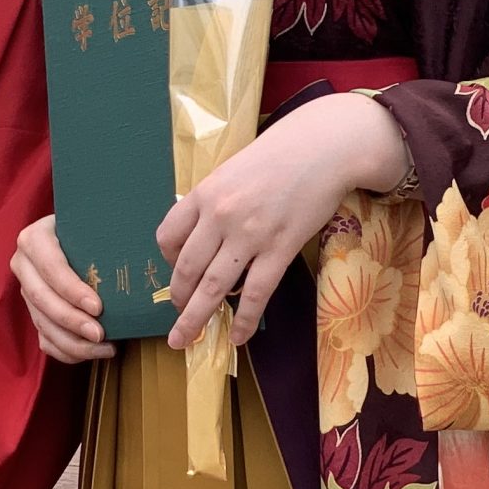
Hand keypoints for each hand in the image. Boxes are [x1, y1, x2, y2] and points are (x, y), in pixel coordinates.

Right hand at [12, 214, 110, 364]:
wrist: (75, 236)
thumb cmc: (90, 231)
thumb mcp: (91, 224)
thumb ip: (105, 230)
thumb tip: (149, 248)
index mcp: (34, 239)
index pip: (50, 267)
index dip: (71, 290)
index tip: (98, 307)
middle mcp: (24, 265)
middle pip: (41, 299)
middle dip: (72, 321)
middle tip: (100, 334)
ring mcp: (26, 290)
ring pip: (42, 323)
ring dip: (73, 342)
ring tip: (104, 348)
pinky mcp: (33, 312)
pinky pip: (45, 339)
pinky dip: (68, 351)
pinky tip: (94, 352)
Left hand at [161, 92, 411, 349]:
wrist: (322, 148)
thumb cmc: (276, 157)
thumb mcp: (230, 173)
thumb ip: (212, 203)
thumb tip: (201, 236)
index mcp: (202, 195)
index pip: (167, 236)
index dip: (167, 260)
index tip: (175, 270)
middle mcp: (219, 216)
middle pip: (185, 269)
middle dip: (177, 300)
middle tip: (174, 321)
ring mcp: (249, 235)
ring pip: (213, 287)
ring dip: (195, 318)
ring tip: (184, 340)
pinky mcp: (280, 249)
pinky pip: (256, 293)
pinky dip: (244, 319)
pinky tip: (237, 336)